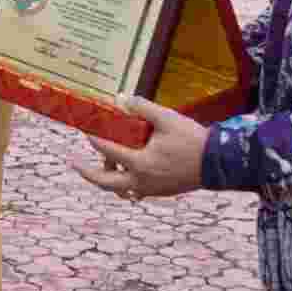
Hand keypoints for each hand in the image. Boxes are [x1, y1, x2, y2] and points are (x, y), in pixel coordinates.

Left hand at [75, 95, 206, 202]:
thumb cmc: (192, 139)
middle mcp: (141, 180)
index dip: (94, 138)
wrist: (218, 163)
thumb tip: (121, 99)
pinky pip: (135, 191)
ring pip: (119, 189)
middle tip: (73, 163)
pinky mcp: (160, 191)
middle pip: (105, 181)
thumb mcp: (167, 118)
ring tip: (105, 165)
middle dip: (87, 172)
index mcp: (140, 163)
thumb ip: (142, 108)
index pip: (108, 150)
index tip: (86, 129)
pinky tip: (126, 174)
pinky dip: (126, 184)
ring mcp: (150, 189)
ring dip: (109, 178)